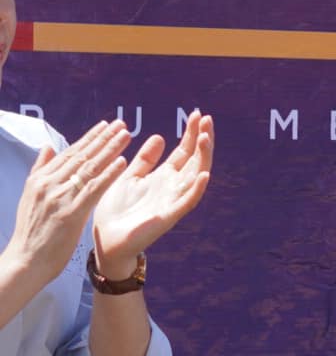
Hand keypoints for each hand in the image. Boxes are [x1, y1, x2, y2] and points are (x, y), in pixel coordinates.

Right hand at [0, 119, 130, 288]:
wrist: (26, 260)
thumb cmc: (32, 232)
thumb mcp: (31, 196)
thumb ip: (41, 170)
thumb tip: (48, 147)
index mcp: (40, 179)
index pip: (69, 153)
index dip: (89, 138)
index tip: (105, 125)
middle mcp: (49, 183)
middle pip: (81, 156)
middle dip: (103, 138)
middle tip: (121, 123)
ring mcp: (60, 197)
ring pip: (89, 168)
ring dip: (110, 149)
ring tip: (126, 135)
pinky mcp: (71, 213)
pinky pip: (93, 189)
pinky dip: (108, 174)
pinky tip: (122, 162)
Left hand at [92, 111, 214, 277]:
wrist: (107, 241)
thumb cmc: (117, 211)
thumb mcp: (128, 177)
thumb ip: (145, 160)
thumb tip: (160, 136)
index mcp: (162, 177)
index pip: (184, 151)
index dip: (191, 133)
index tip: (197, 114)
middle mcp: (172, 187)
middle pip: (194, 159)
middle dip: (201, 139)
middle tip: (207, 119)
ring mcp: (172, 201)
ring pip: (195, 176)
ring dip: (203, 158)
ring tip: (207, 138)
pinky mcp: (168, 216)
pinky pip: (187, 201)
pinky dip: (196, 189)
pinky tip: (203, 174)